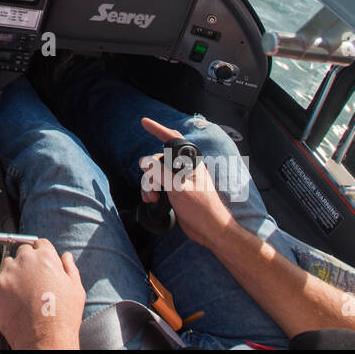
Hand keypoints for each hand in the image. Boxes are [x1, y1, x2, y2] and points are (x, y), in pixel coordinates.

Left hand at [0, 238, 84, 349]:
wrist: (45, 339)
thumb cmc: (62, 318)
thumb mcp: (76, 290)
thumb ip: (70, 268)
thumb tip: (66, 257)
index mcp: (46, 257)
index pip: (40, 243)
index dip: (41, 254)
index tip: (39, 265)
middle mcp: (26, 260)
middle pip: (23, 252)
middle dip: (26, 264)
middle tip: (30, 282)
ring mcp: (9, 271)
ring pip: (7, 263)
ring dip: (12, 273)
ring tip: (20, 293)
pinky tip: (8, 296)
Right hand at [139, 117, 234, 247]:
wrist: (210, 230)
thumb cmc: (202, 209)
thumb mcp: (178, 188)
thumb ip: (159, 173)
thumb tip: (143, 161)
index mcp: (190, 163)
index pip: (173, 139)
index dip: (158, 130)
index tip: (144, 122)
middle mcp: (184, 169)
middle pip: (158, 160)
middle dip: (149, 172)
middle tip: (151, 188)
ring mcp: (179, 181)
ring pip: (156, 174)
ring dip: (149, 185)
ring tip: (152, 198)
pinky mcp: (176, 192)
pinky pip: (158, 185)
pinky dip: (152, 191)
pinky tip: (153, 201)